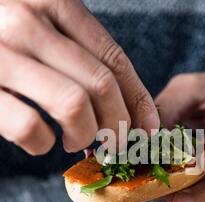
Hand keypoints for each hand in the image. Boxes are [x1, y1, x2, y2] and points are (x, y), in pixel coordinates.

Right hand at [0, 0, 158, 154]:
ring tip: (77, 142)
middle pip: (101, 85)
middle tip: (115, 143)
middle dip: (118, 125)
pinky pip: (29, 127)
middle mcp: (27, 20)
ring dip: (84, 135)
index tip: (150, 128)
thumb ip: (77, 51)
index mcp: (52, 1)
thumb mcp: (41, 25)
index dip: (139, 100)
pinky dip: (44, 144)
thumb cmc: (1, 35)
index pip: (114, 59)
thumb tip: (125, 104)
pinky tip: (42, 143)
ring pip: (74, 106)